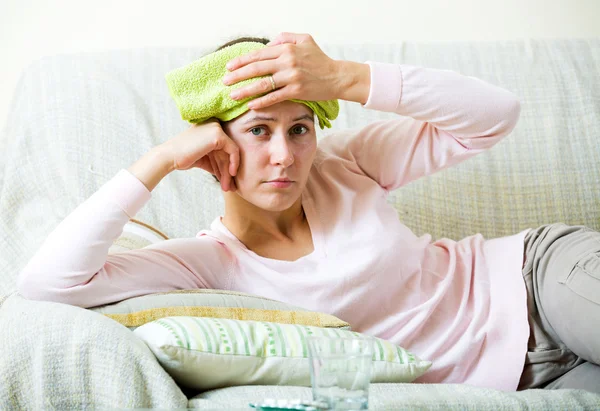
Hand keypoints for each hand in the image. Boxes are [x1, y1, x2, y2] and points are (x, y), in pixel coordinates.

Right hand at [162, 120, 239, 191]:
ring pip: (230, 153)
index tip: (225, 180)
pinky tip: (230, 174)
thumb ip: (218, 161)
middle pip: (227, 152)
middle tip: (230, 187)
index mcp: (210, 128)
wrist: (169, 157)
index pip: (223, 149)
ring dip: (229, 172)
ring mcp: (216, 127)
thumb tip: (232, 173)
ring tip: (228, 187)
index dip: (225, 166)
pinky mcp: (218, 134)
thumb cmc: (184, 158)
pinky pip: (233, 150)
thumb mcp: (205, 159)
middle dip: (228, 171)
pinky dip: (234, 163)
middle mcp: (214, 124)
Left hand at [222, 32, 345, 108]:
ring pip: (263, 84)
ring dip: (245, 90)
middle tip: (225, 81)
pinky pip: (275, 97)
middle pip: (256, 69)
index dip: (242, 61)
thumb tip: (267, 45)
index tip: (229, 66)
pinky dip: (261, 101)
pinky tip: (251, 105)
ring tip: (233, 95)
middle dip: (238, 75)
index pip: (258, 55)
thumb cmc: (320, 59)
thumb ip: (284, 38)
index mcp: (287, 49)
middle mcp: (287, 62)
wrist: (337, 77)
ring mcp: (292, 77)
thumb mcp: (304, 40)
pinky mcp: (297, 91)